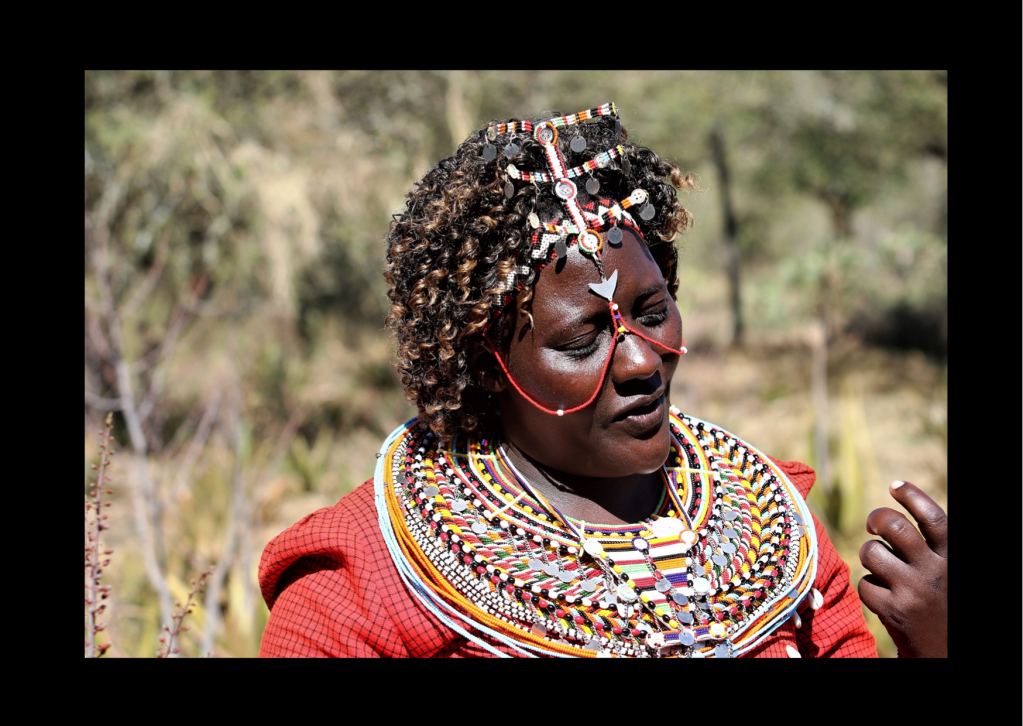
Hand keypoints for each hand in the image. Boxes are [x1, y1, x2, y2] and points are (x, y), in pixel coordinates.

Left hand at [857, 481, 946, 657]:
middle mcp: (934, 572)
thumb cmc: (943, 603)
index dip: (913, 496)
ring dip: (870, 554)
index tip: (895, 485)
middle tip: (873, 525)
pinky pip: (865, 583)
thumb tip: (898, 509)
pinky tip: (882, 595)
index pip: (934, 518)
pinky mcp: (893, 611)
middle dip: (878, 518)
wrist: (946, 651)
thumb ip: (931, 547)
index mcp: (952, 559)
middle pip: (896, 527)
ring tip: (880, 565)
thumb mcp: (948, 571)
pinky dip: (869, 585)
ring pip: (872, 552)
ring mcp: (912, 591)